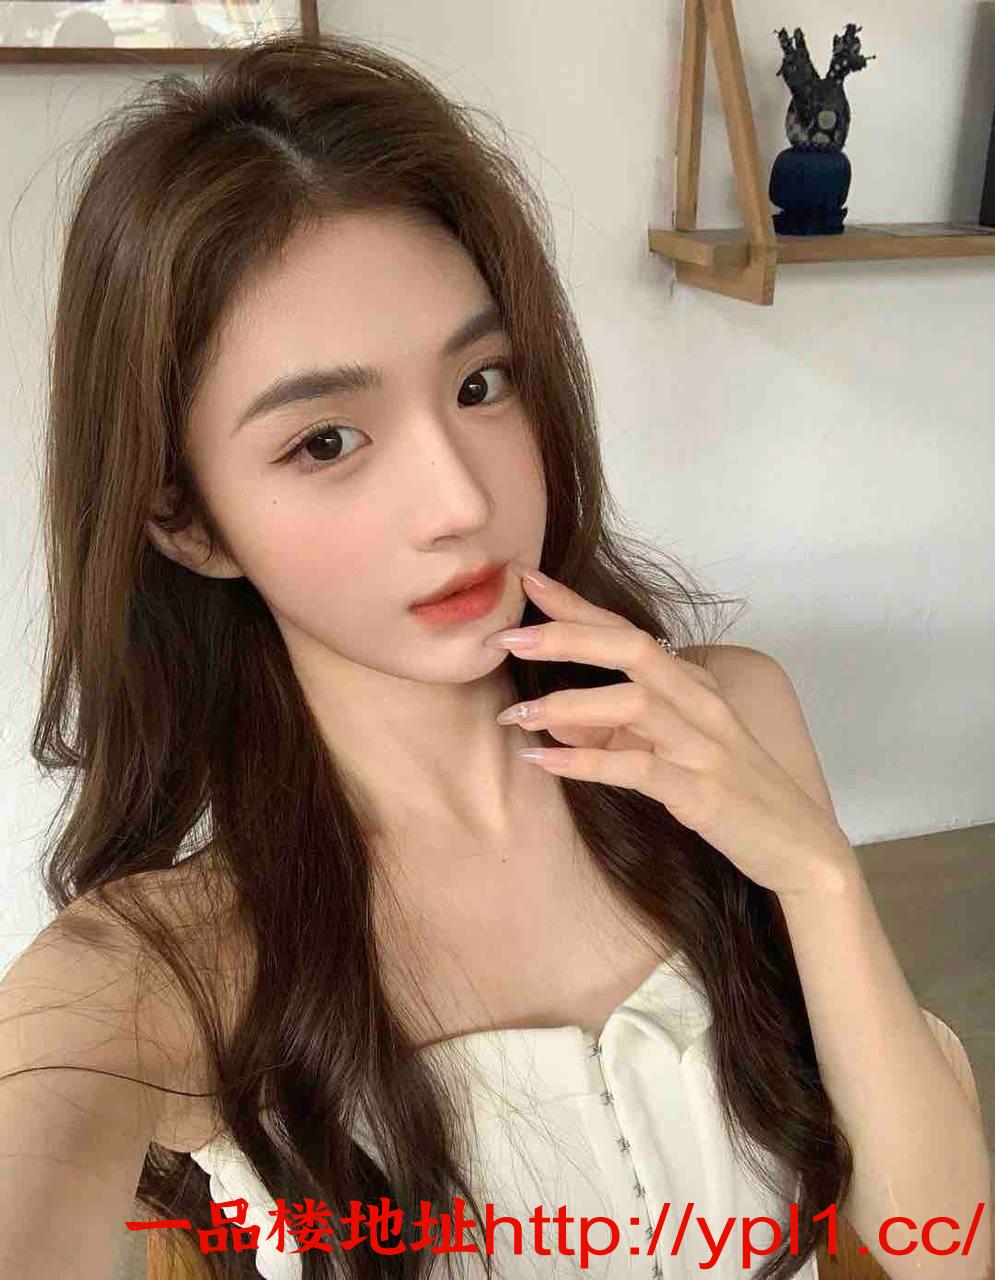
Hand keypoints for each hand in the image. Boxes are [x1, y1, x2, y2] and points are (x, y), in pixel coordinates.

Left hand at [485, 565, 854, 899]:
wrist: (797, 846)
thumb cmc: (729, 791)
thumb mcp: (667, 750)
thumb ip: (613, 728)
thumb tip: (550, 715)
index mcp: (693, 685)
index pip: (628, 631)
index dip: (576, 605)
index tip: (526, 580)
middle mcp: (701, 704)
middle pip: (632, 649)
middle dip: (567, 637)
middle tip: (507, 638)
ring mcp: (704, 746)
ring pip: (634, 704)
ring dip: (567, 705)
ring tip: (516, 717)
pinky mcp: (701, 792)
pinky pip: (637, 769)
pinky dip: (585, 762)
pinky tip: (543, 761)